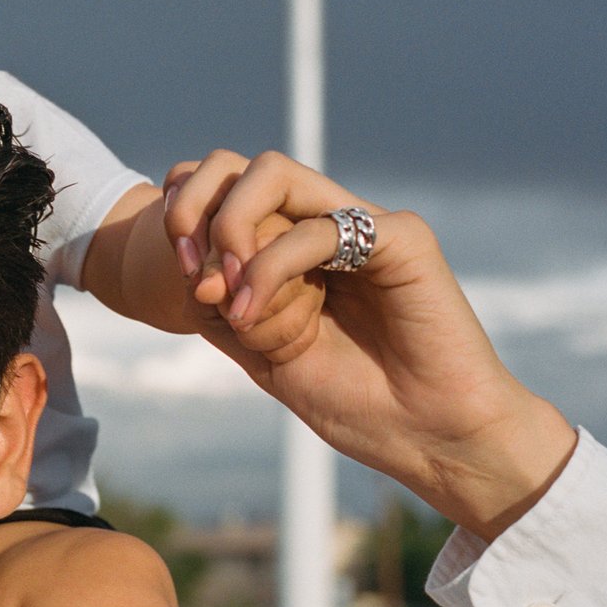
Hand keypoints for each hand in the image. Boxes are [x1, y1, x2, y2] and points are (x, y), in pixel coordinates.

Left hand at [164, 151, 576, 539]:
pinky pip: (320, 227)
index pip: (225, 187)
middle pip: (242, 169)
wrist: (428, 437)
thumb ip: (224, 310)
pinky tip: (256, 312)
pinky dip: (274, 266)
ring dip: (233, 234)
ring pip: (273, 176)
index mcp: (295, 247)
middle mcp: (329, 225)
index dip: (185, 212)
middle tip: (196, 278)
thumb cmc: (356, 402)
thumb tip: (190, 272)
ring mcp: (366, 225)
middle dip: (198, 213)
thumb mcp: (262, 355)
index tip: (179, 273)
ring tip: (232, 301)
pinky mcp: (403, 238)